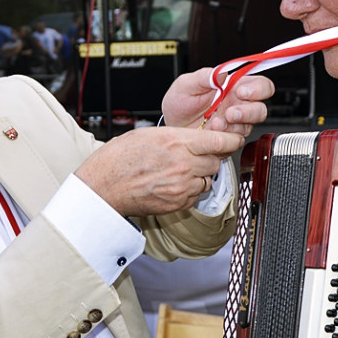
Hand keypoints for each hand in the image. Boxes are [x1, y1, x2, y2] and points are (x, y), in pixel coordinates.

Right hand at [74, 125, 243, 215]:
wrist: (103, 187)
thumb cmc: (119, 158)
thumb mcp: (148, 134)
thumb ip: (177, 136)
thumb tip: (195, 137)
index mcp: (177, 142)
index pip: (220, 141)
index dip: (231, 140)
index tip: (234, 138)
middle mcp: (184, 165)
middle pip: (216, 161)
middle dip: (210, 158)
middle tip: (195, 156)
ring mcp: (182, 187)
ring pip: (208, 180)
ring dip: (200, 175)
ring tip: (179, 171)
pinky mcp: (178, 203)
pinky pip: (196, 196)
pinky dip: (190, 190)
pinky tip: (173, 184)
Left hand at [161, 68, 273, 134]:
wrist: (169, 126)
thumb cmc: (179, 103)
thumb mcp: (186, 84)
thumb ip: (205, 76)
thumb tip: (222, 72)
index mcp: (233, 86)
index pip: (260, 85)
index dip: (258, 89)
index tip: (241, 92)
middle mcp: (238, 105)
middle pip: (261, 108)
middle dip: (249, 112)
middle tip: (230, 112)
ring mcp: (235, 123)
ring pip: (251, 126)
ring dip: (235, 125)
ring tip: (216, 123)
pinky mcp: (229, 139)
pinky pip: (237, 140)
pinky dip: (225, 136)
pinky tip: (212, 131)